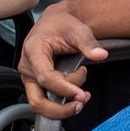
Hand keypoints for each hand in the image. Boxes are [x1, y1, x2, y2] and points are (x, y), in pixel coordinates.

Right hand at [19, 6, 107, 120]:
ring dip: (61, 108)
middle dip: (60, 108)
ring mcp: (30, 77)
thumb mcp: (78, 30)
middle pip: (37, 100)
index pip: (46, 77)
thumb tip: (101, 55)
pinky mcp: (36, 82)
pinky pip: (45, 99)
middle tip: (81, 102)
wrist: (54, 22)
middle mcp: (28, 67)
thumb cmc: (62, 24)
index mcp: (34, 50)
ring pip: (39, 104)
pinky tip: (77, 95)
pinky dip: (60, 102)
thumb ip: (88, 44)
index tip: (81, 95)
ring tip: (82, 98)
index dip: (64, 89)